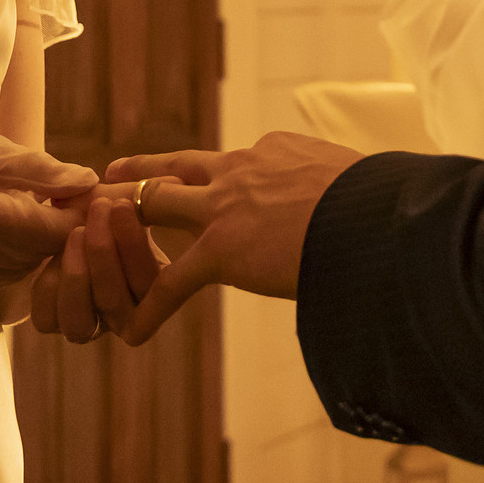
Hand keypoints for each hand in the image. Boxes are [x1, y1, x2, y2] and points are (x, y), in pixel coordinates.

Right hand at [0, 128, 93, 301]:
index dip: (81, 213)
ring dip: (33, 241)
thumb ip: (33, 169)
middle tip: (62, 192)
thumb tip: (84, 180)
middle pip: (43, 256)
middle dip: (59, 227)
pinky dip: (6, 254)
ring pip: (22, 270)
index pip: (56, 231)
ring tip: (24, 203)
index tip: (90, 191)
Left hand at [28, 191, 164, 342]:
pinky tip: (50, 254)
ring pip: (81, 324)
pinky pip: (48, 320)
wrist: (59, 218)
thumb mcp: (122, 200)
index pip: (150, 285)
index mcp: (154, 288)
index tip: (121, 206)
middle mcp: (123, 315)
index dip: (133, 247)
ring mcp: (88, 323)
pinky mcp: (52, 321)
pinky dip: (50, 286)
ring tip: (75, 232)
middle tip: (97, 209)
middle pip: (115, 304)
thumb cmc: (103, 207)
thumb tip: (174, 183)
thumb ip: (141, 196)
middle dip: (104, 253)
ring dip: (78, 275)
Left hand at [102, 131, 363, 344]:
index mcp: (275, 151)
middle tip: (113, 174)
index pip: (231, 160)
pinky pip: (171, 283)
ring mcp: (225, 207)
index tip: (197, 176)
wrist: (382, 217)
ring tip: (94, 237)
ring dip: (121, 223)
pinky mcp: (222, 250)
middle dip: (141, 172)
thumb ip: (345, 188)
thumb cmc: (389, 202)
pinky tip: (132, 331)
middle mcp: (241, 169)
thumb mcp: (362, 178)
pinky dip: (149, 308)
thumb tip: (376, 197)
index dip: (212, 173)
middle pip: (177, 168)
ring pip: (153, 207)